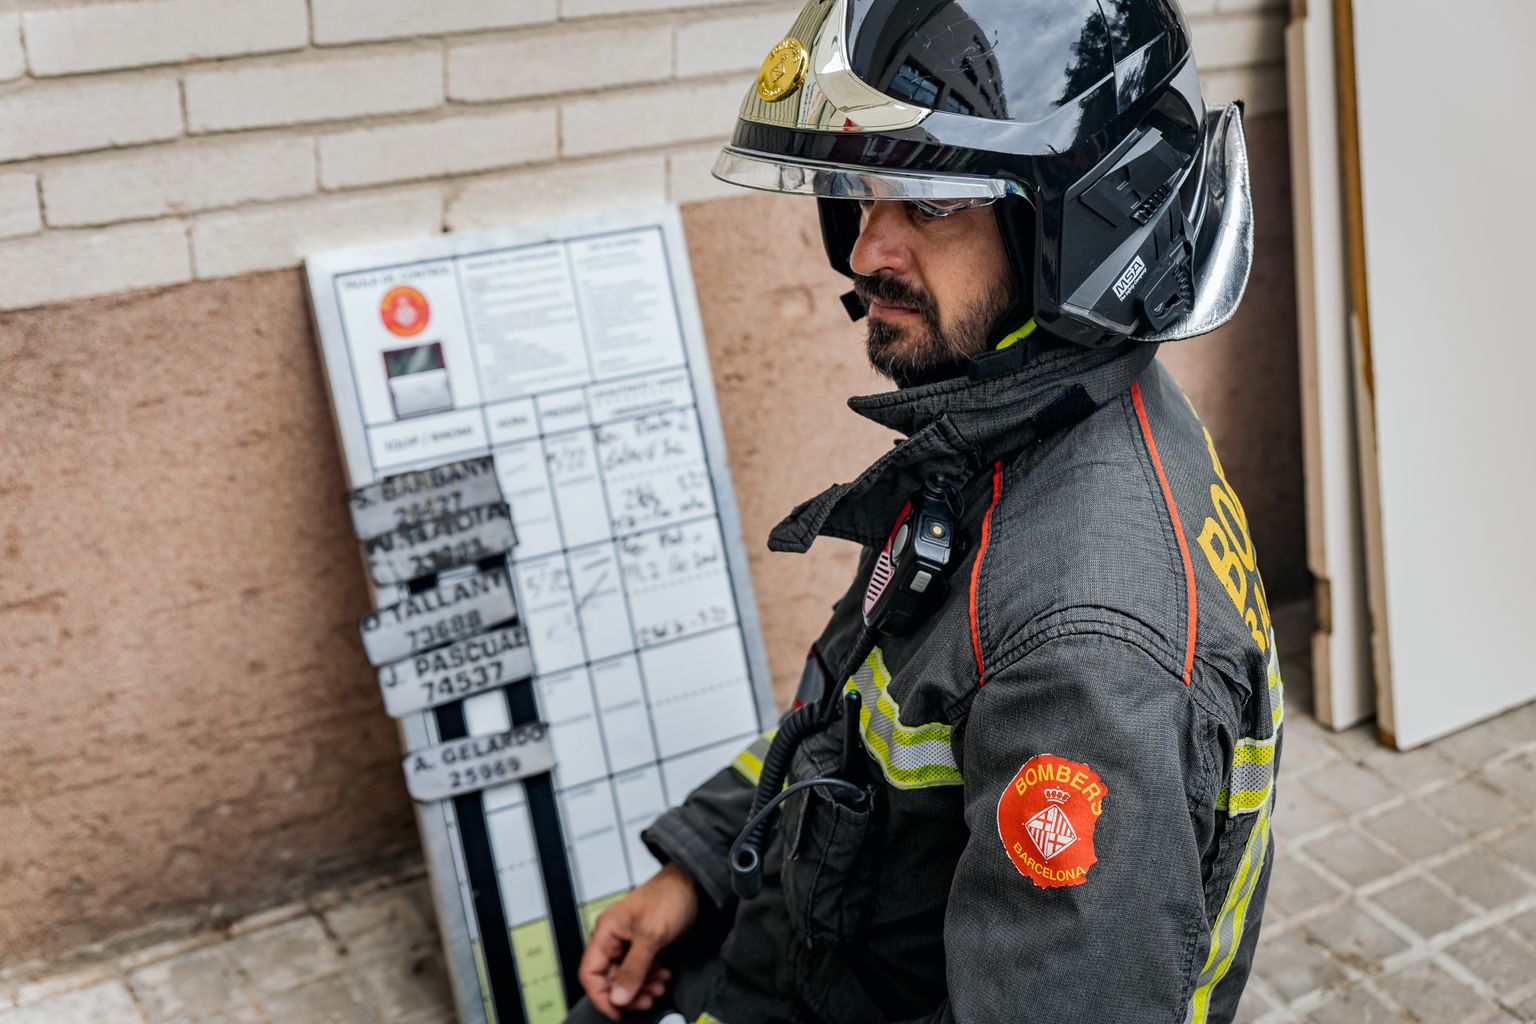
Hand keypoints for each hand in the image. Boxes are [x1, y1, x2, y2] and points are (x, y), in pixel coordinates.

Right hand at [578, 861, 699, 1019]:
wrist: (693, 884)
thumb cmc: (670, 896)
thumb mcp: (651, 936)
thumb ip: (633, 968)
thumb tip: (618, 997)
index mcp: (606, 932)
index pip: (590, 973)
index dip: (601, 996)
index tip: (618, 1011)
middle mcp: (613, 937)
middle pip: (609, 978)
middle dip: (628, 992)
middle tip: (646, 999)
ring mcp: (628, 941)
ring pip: (626, 976)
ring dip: (642, 986)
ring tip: (658, 986)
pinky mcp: (642, 944)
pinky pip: (639, 969)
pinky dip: (650, 976)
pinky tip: (662, 975)